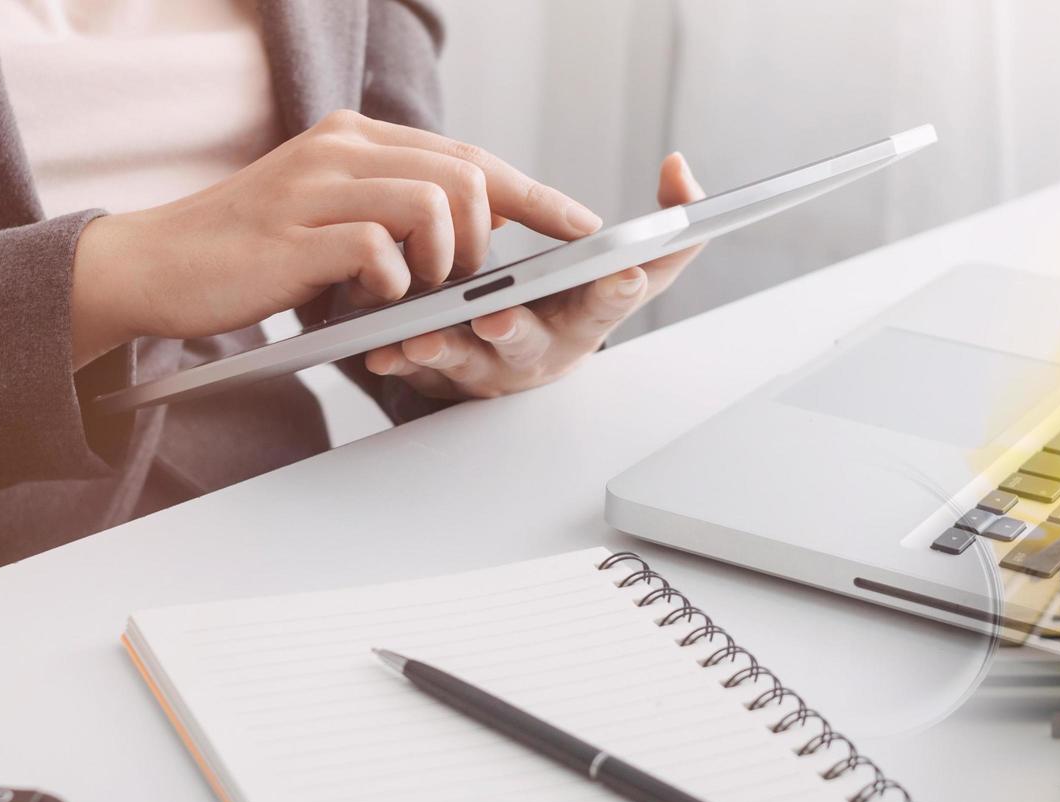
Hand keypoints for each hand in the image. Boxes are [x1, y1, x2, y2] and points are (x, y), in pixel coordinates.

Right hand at [67, 110, 601, 368]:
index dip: (535, 194)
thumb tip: (482, 220)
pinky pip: (381, 248)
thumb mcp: (332, 214)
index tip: (581, 228)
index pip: (469, 155)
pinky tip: (366, 296)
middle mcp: (341, 149)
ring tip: (412, 288)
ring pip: (435, 204)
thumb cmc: (249, 253)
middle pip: (467, 175)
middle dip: (487, 238)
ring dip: (442, 260)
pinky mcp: (294, 235)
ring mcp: (316, 187)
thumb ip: (397, 206)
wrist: (153, 266)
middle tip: (462, 280)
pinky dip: (391, 282)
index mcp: (356, 139)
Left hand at [356, 153, 707, 400]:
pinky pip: (417, 371)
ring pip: (466, 360)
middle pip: (531, 342)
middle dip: (516, 329)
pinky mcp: (444, 376)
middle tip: (497, 317)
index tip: (624, 272)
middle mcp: (539, 347)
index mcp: (585, 317)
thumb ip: (668, 228)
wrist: (517, 363)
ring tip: (421, 337)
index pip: (612, 300)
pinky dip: (398, 358)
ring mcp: (490, 366)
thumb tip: (679, 167)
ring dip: (444, 348)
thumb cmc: (570, 308)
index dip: (620, 287)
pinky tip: (380, 349)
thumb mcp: (627, 275)